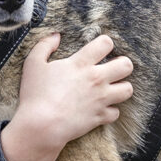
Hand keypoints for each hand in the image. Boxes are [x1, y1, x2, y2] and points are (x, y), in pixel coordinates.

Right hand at [1, 33, 132, 160]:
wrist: (42, 125)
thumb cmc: (36, 94)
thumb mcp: (33, 64)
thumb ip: (44, 45)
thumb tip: (56, 35)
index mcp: (81, 64)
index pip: (106, 43)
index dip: (105, 43)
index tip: (99, 49)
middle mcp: (96, 79)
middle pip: (126, 65)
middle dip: (122, 64)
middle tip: (112, 68)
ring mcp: (101, 99)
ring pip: (128, 89)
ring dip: (122, 87)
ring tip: (112, 88)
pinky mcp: (100, 117)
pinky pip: (116, 112)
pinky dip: (110, 111)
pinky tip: (101, 109)